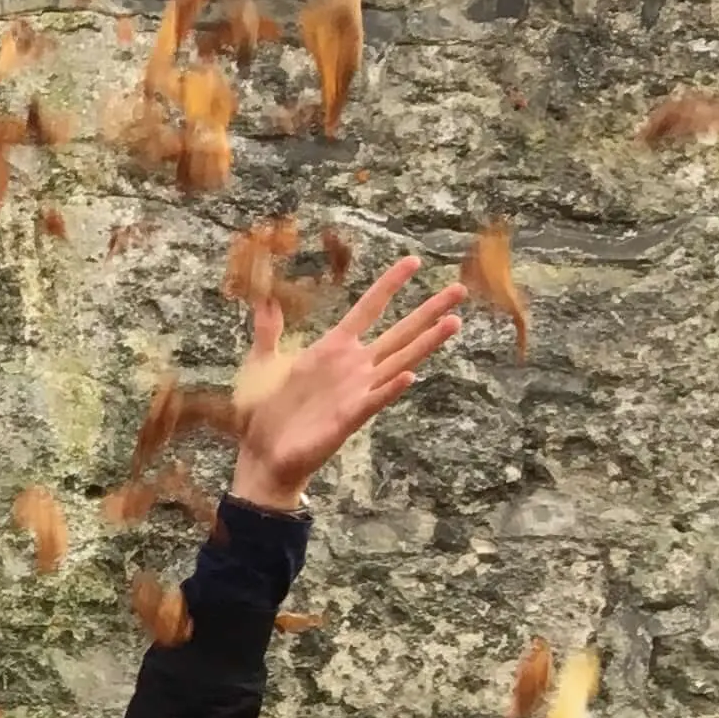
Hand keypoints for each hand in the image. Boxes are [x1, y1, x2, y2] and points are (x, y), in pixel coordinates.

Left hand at [230, 254, 466, 510]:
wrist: (258, 456)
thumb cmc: (262, 414)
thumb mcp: (261, 363)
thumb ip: (268, 332)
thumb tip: (266, 300)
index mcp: (332, 350)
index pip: (368, 309)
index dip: (389, 285)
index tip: (413, 261)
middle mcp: (352, 368)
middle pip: (399, 333)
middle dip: (428, 312)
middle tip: (459, 289)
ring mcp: (354, 392)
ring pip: (398, 362)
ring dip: (425, 344)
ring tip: (453, 323)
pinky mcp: (347, 419)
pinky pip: (374, 400)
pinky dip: (390, 388)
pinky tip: (409, 374)